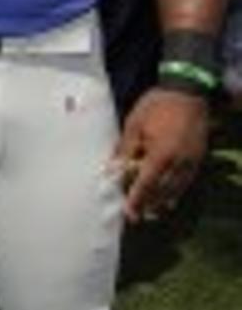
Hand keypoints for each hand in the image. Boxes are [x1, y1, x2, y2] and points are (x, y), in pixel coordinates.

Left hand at [112, 88, 209, 221]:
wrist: (186, 92)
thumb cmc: (156, 106)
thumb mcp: (134, 124)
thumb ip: (124, 149)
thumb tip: (111, 169)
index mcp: (161, 154)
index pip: (146, 184)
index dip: (137, 200)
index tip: (128, 213)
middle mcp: (178, 162)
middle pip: (162, 191)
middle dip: (149, 205)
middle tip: (136, 217)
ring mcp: (191, 161)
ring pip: (177, 189)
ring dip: (163, 202)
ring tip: (151, 212)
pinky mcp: (198, 158)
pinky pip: (187, 181)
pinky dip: (177, 192)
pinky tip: (169, 198)